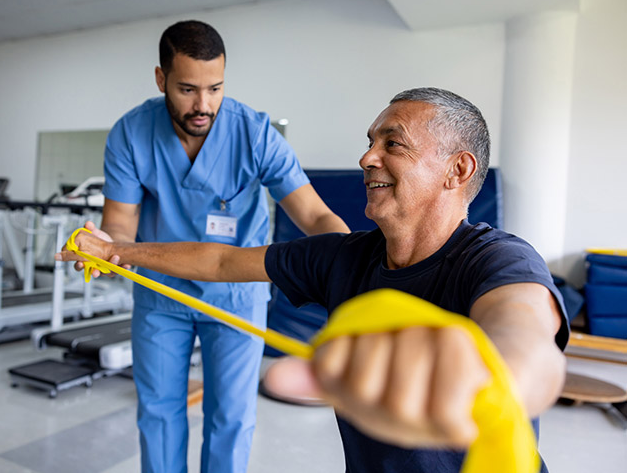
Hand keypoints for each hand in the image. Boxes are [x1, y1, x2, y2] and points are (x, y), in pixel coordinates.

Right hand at [55, 220, 120, 277]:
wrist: (113, 242)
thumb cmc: (99, 239)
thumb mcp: (94, 233)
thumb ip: (90, 229)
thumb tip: (88, 224)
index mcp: (85, 260)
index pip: (78, 266)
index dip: (79, 266)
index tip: (80, 264)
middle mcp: (94, 267)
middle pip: (93, 273)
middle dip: (94, 273)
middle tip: (95, 272)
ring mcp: (105, 269)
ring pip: (107, 273)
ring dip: (111, 268)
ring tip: (115, 258)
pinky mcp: (115, 269)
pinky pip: (119, 270)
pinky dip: (123, 267)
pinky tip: (127, 265)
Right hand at [272, 326, 488, 449]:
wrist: (485, 389)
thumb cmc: (419, 368)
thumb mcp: (361, 360)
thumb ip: (315, 371)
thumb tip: (272, 378)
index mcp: (350, 401)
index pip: (329, 361)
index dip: (353, 339)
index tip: (373, 345)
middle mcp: (375, 419)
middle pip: (375, 346)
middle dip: (398, 332)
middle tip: (415, 346)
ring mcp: (413, 426)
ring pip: (412, 346)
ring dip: (432, 336)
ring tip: (440, 355)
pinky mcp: (451, 426)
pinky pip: (448, 358)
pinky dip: (458, 351)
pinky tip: (465, 370)